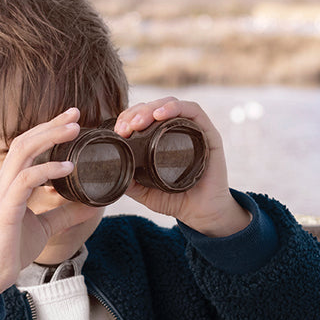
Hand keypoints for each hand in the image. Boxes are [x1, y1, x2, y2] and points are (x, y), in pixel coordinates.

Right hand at [0, 109, 101, 306]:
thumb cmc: (11, 250)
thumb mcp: (45, 227)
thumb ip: (65, 213)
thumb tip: (93, 205)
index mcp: (9, 183)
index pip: (26, 146)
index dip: (47, 130)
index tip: (71, 120)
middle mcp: (2, 182)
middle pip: (24, 141)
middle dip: (50, 125)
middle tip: (76, 114)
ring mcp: (1, 193)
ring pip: (23, 153)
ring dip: (49, 138)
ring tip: (74, 131)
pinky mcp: (5, 209)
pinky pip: (26, 180)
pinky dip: (47, 170)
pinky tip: (68, 168)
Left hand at [114, 96, 251, 235]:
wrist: (202, 214)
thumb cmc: (177, 200)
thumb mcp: (145, 192)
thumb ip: (129, 181)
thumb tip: (110, 169)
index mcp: (164, 138)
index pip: (144, 116)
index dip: (128, 117)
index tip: (118, 130)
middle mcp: (179, 130)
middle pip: (155, 107)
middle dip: (137, 112)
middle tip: (125, 127)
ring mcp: (194, 130)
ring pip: (171, 104)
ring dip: (152, 108)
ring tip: (138, 122)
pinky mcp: (209, 134)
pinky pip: (194, 111)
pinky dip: (175, 107)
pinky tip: (160, 115)